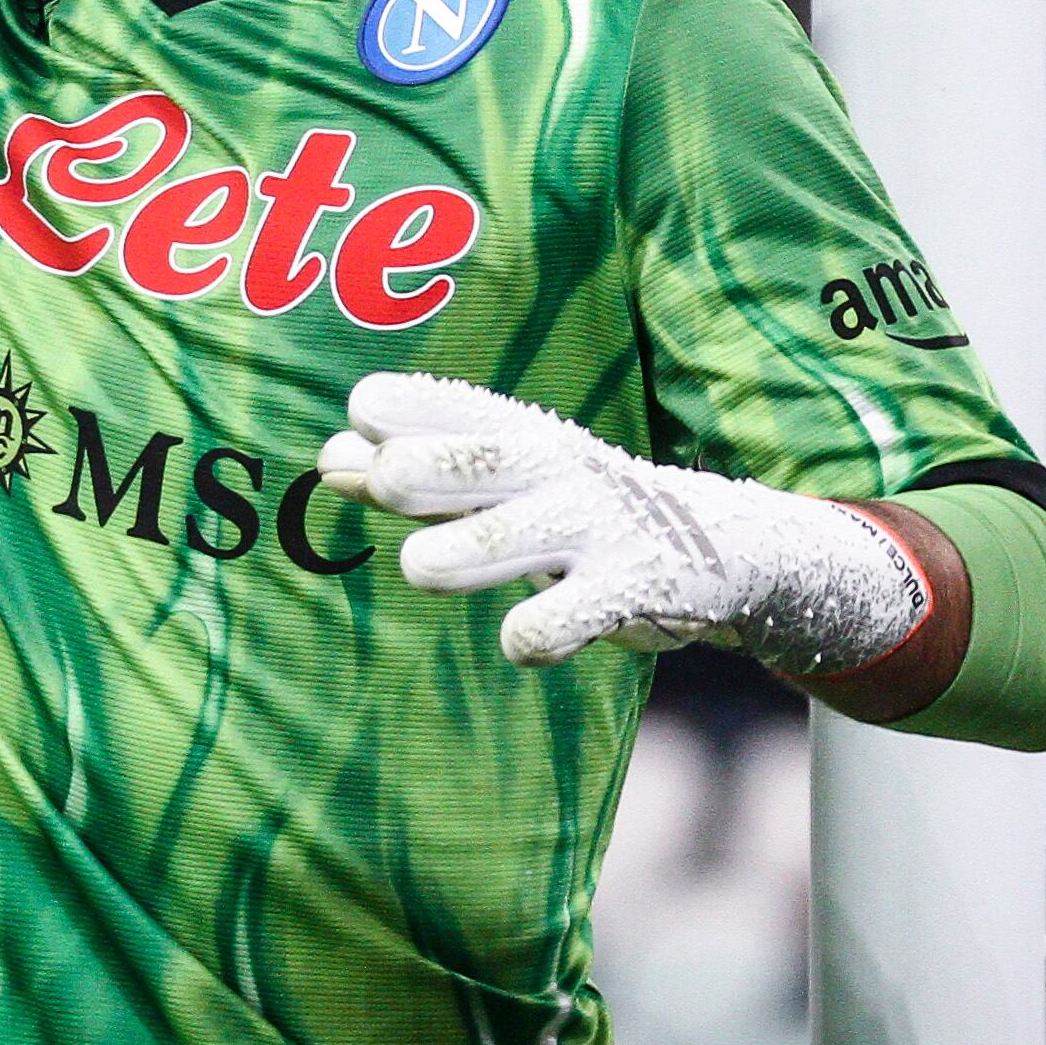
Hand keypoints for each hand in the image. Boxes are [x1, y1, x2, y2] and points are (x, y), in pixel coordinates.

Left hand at [317, 372, 927, 678]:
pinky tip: (521, 640)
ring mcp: (591, 528)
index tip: (349, 448)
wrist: (717, 543)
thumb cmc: (570, 506)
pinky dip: (533, 634)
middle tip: (380, 482)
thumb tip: (327, 461)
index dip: (384, 418)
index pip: (435, 405)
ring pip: (509, 539)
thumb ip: (413, 471)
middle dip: (415, 471)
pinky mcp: (629, 590)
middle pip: (471, 460)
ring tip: (420, 565)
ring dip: (456, 553)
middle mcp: (549, 468)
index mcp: (512, 432)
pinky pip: (566, 618)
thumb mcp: (501, 479)